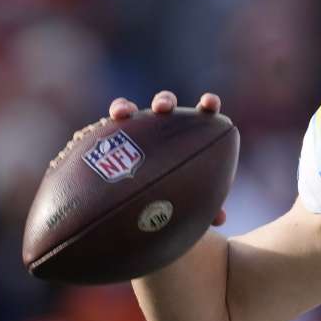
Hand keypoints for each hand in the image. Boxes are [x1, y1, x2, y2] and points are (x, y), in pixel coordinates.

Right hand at [108, 90, 227, 226]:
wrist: (134, 199)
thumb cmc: (172, 194)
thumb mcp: (188, 197)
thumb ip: (205, 204)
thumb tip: (220, 219)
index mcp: (187, 134)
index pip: (201, 113)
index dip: (207, 104)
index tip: (209, 103)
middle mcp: (161, 126)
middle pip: (164, 105)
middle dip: (164, 101)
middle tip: (162, 108)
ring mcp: (135, 129)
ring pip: (131, 110)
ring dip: (124, 107)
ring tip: (122, 114)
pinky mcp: (111, 135)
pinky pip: (105, 128)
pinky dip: (104, 124)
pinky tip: (100, 128)